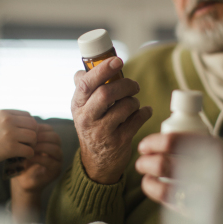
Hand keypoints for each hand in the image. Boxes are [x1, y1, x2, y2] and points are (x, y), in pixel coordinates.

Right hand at [0, 110, 38, 172]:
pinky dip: (29, 154)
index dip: (30, 126)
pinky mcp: (10, 148)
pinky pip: (29, 150)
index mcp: (4, 113)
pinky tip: (24, 156)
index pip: (28, 116)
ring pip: (34, 137)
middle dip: (33, 135)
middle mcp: (7, 121)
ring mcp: (9, 134)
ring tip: (26, 149)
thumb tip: (29, 119)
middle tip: (28, 143)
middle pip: (33, 125)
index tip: (25, 134)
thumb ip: (8, 118)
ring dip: (32, 145)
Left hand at [11, 123, 62, 192]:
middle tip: (28, 139)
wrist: (21, 179)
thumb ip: (25, 136)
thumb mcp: (22, 146)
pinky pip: (51, 162)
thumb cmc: (20, 160)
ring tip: (29, 148)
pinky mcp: (55, 171)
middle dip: (41, 137)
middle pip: (55, 137)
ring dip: (41, 147)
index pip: (49, 129)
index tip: (26, 130)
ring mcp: (58, 161)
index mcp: (50, 141)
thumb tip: (20, 123)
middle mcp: (57, 149)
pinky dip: (39, 158)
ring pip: (56, 148)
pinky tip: (29, 157)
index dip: (39, 128)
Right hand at [72, 56, 151, 183]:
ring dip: (134, 101)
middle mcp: (87, 119)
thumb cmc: (93, 126)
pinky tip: (144, 112)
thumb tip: (86, 66)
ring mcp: (102, 132)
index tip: (118, 61)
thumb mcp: (83, 108)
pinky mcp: (119, 142)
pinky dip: (145, 112)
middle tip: (134, 85)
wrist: (98, 162)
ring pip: (125, 106)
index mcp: (77, 105)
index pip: (85, 83)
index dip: (102, 69)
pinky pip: (137, 119)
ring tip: (134, 103)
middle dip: (125, 85)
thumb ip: (86, 87)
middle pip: (106, 93)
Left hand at [135, 132, 222, 209]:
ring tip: (145, 176)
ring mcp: (203, 193)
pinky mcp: (200, 210)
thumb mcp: (215, 145)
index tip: (143, 145)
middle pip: (164, 165)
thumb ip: (190, 143)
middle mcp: (207, 170)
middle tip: (141, 161)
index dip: (153, 143)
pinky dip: (157, 193)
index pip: (173, 142)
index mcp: (211, 149)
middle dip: (147, 163)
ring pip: (164, 188)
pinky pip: (172, 203)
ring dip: (148, 181)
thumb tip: (154, 145)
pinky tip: (152, 187)